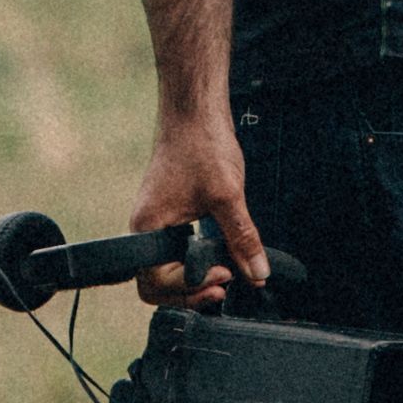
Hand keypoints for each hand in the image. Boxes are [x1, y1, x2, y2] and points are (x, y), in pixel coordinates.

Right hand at [123, 115, 267, 307]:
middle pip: (155, 284)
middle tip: (225, 284)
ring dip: (193, 278)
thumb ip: (242, 239)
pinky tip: (219, 255)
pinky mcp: (167, 215)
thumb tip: (257, 274)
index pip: (156, 282)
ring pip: (166, 269)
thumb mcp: (228, 197)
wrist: (194, 111)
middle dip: (189, 291)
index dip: (191, 287)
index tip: (225, 276)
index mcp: (147, 228)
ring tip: (225, 274)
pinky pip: (174, 251)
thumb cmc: (202, 145)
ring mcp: (154, 223)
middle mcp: (144, 229)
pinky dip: (195, 260)